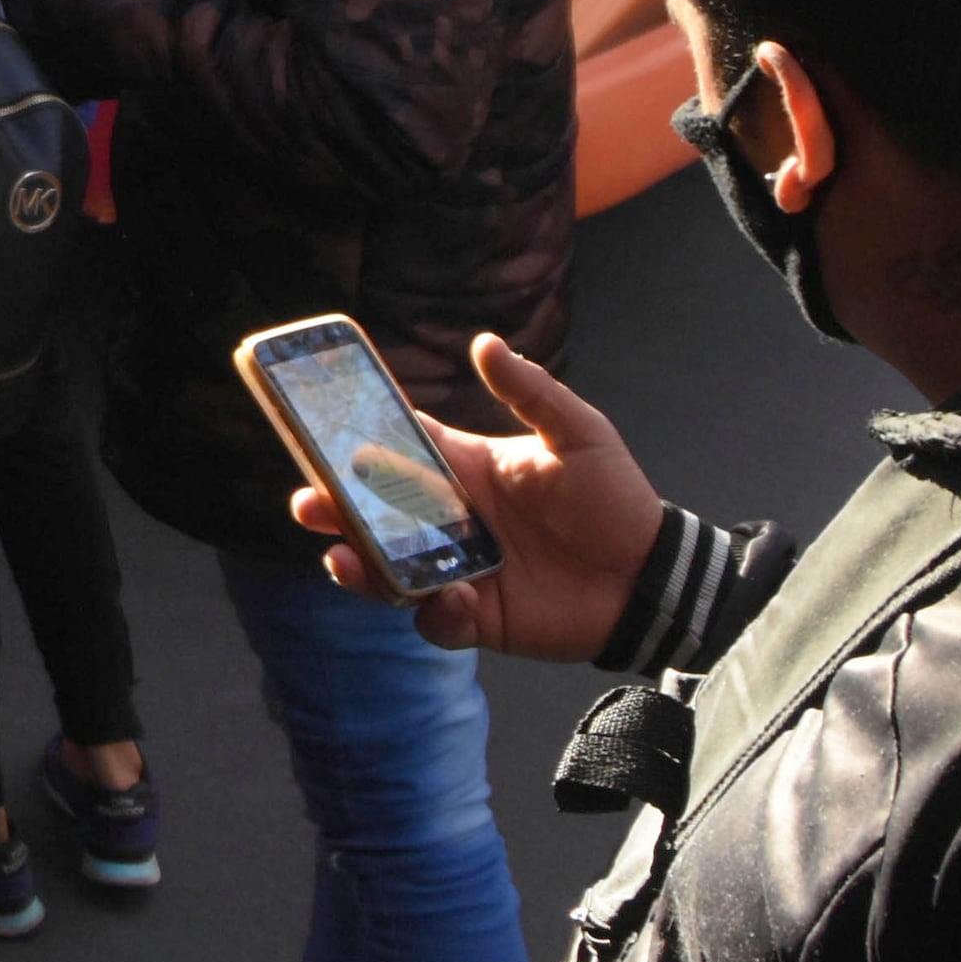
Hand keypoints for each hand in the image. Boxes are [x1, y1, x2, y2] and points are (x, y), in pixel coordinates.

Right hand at [284, 332, 662, 660]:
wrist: (652, 578)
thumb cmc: (615, 498)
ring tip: (344, 559)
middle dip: (332, 508)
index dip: (353, 442)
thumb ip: (531, 391)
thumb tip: (484, 341)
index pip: (394, 450)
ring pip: (388, 568)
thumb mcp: (578, 434)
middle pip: (373, 513)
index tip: (315, 434)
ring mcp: (459, 568)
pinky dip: (434, 612)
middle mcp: (450, 518)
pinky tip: (450, 599)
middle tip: (309, 504)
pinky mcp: (479, 616)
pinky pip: (436, 620)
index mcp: (463, 469)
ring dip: (359, 565)